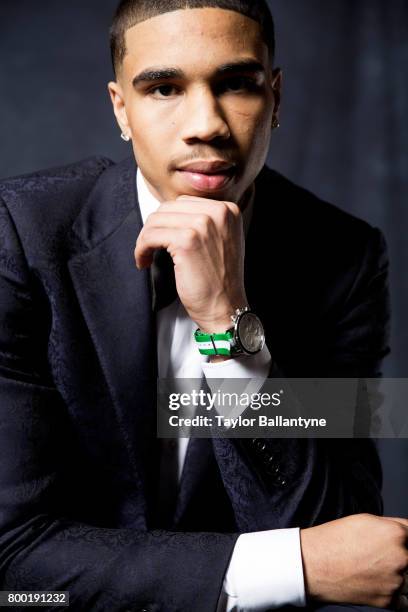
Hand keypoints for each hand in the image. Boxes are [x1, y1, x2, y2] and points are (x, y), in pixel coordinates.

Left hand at [134, 195, 247, 332]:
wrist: (226, 307)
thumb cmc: (220, 280)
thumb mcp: (222, 240)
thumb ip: (204, 222)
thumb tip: (169, 213)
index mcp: (228, 209)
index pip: (184, 202)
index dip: (168, 221)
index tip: (163, 239)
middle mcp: (218, 212)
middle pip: (168, 208)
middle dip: (154, 228)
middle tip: (150, 248)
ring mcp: (203, 225)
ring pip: (156, 220)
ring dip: (145, 239)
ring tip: (146, 256)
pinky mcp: (186, 241)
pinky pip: (150, 236)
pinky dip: (142, 249)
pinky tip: (144, 261)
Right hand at [300, 513, 407, 608]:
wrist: (314, 565)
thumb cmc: (335, 539)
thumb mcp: (365, 520)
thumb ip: (393, 526)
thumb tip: (407, 532)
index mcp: (396, 534)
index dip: (404, 539)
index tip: (398, 544)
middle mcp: (401, 557)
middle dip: (400, 557)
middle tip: (377, 556)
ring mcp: (395, 581)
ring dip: (398, 575)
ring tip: (373, 569)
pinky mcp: (388, 600)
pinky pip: (404, 599)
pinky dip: (395, 594)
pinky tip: (378, 584)